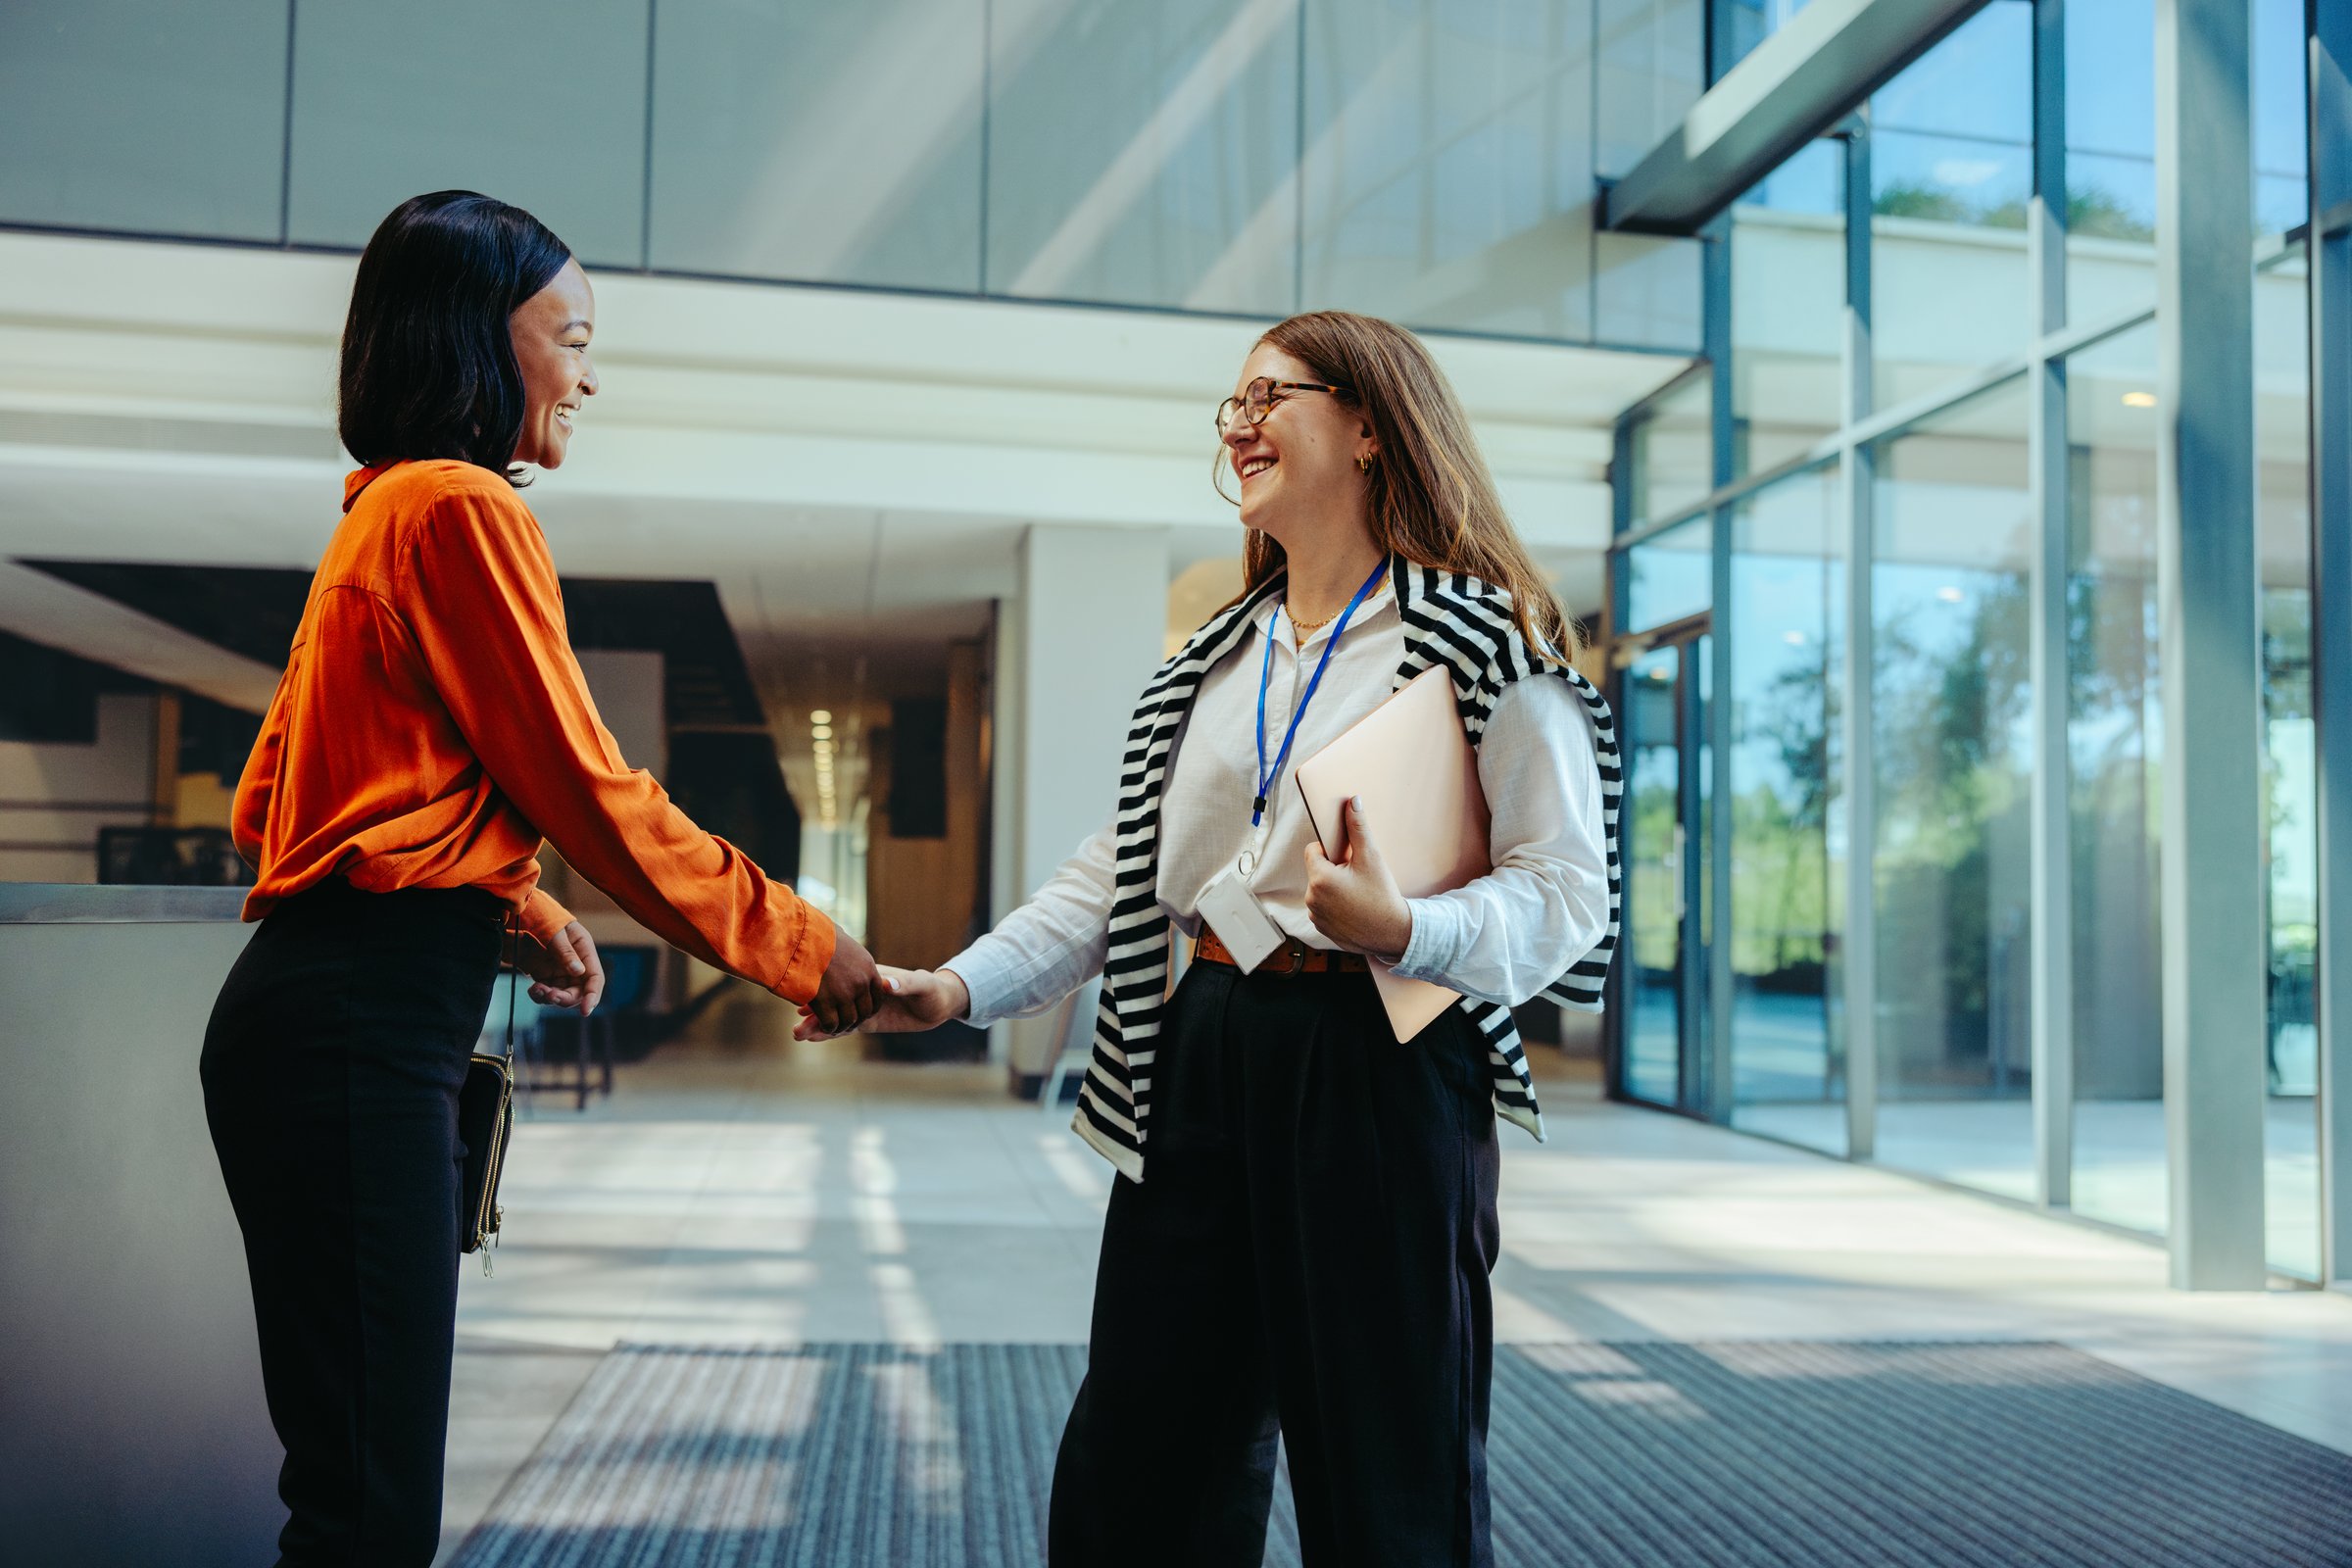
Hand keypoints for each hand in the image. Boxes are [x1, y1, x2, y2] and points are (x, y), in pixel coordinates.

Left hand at [523, 920, 604, 1013]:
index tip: (585, 1011)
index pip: (594, 977)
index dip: (593, 995)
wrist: (515, 913)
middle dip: (566, 998)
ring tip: (536, 990)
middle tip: (549, 996)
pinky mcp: (543, 974)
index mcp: (583, 948)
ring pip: (563, 994)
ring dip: (551, 998)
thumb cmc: (538, 914)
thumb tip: (578, 971)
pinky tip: (532, 990)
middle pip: (579, 990)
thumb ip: (565, 951)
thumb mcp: (553, 930)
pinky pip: (547, 992)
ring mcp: (558, 969)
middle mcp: (574, 962)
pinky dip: (540, 996)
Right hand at [794, 965, 968, 1041]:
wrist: (939, 1003)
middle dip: (815, 1016)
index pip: (843, 985)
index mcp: (871, 977)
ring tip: (797, 1035)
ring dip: (818, 1026)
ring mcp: (863, 1008)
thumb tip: (888, 984)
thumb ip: (906, 983)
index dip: (826, 993)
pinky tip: (814, 1039)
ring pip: (837, 1018)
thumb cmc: (932, 988)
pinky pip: (847, 1028)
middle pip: (835, 1003)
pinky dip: (832, 1033)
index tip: (808, 1000)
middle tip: (795, 1028)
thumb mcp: (921, 984)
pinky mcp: (869, 1022)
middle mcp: (862, 992)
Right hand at [804, 920, 886, 1034]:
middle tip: (845, 1022)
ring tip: (833, 1026)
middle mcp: (860, 982)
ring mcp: (844, 994)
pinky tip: (823, 1025)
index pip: (878, 996)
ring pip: (849, 1021)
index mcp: (868, 967)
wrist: (798, 936)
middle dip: (856, 1020)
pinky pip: (831, 1024)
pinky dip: (828, 1028)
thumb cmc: (816, 934)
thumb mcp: (843, 940)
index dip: (869, 1007)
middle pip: (864, 1012)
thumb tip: (848, 948)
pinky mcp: (825, 1002)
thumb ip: (850, 954)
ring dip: (841, 1026)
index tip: (860, 1011)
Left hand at [1303, 796, 1413, 957]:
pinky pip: (1323, 908)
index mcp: (1320, 878)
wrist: (1394, 934)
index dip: (1331, 851)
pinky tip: (1354, 909)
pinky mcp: (1322, 929)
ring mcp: (1315, 916)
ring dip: (1333, 888)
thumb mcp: (1372, 857)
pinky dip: (1335, 906)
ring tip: (1358, 894)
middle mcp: (1311, 898)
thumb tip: (1352, 801)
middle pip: (1317, 870)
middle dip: (1334, 869)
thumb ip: (1358, 827)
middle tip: (1357, 877)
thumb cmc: (1383, 895)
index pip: (1313, 850)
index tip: (1348, 858)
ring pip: (1320, 890)